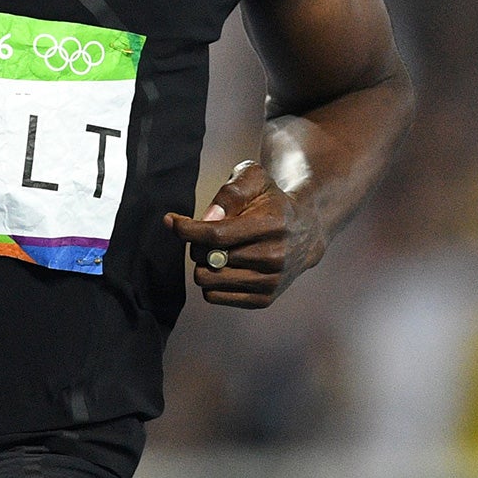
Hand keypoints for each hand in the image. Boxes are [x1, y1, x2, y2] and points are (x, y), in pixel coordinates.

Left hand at [163, 159, 320, 308]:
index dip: (187, 229)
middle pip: (207, 258)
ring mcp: (270, 282)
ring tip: (215, 250)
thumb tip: (207, 218)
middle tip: (206, 233)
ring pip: (207, 279)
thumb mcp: (254, 179)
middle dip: (196, 243)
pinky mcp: (264, 299)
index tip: (172, 221)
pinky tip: (222, 266)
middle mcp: (274, 257)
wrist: (305, 231)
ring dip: (202, 263)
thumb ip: (230, 192)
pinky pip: (214, 296)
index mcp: (272, 225)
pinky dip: (210, 281)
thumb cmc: (271, 201)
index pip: (216, 234)